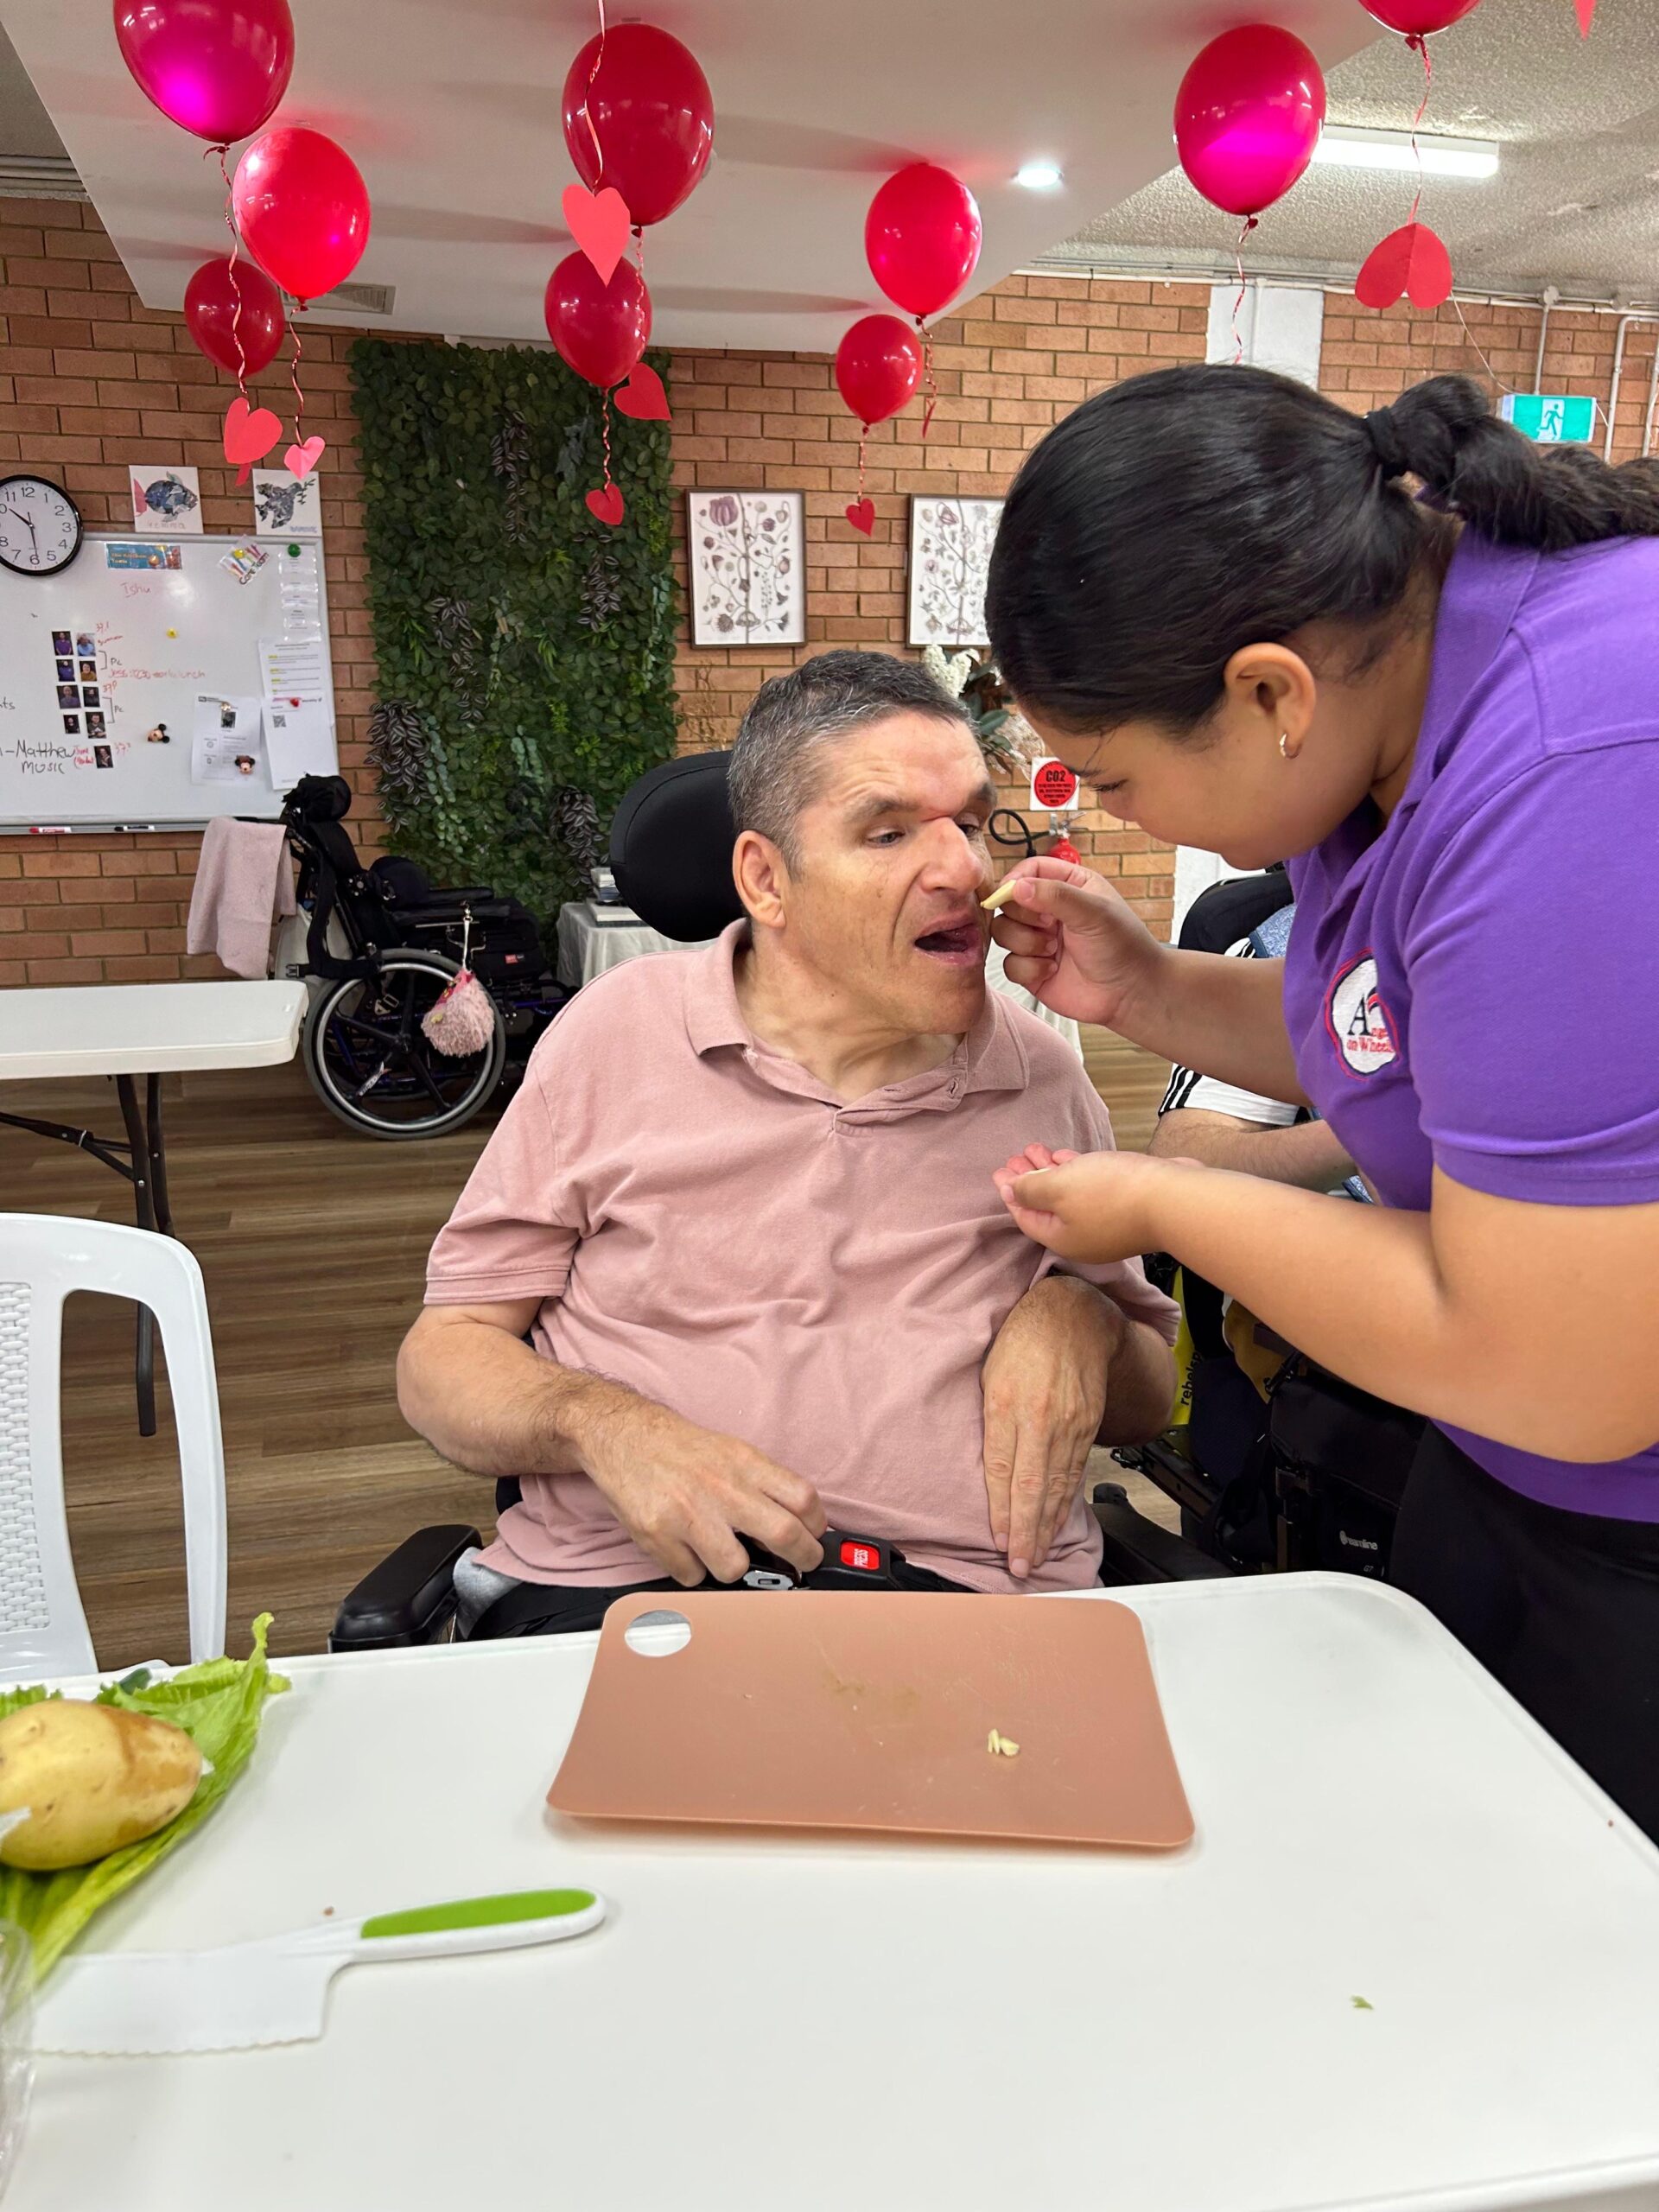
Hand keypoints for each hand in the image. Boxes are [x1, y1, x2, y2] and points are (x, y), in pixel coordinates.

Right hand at [575, 1393, 826, 1587]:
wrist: (622, 1435)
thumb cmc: (680, 1448)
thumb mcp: (730, 1451)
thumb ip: (763, 1483)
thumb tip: (801, 1524)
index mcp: (743, 1462)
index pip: (802, 1498)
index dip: (817, 1527)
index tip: (815, 1537)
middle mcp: (720, 1488)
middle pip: (783, 1535)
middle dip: (802, 1558)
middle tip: (799, 1564)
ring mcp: (687, 1514)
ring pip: (734, 1567)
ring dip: (733, 1567)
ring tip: (722, 1550)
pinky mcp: (656, 1535)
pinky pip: (691, 1576)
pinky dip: (693, 1569)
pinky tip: (686, 1548)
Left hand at [982, 1272, 1117, 1579]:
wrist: (1076, 1316)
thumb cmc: (1024, 1339)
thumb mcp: (991, 1372)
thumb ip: (990, 1419)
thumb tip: (986, 1467)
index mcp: (1008, 1403)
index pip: (1002, 1469)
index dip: (1001, 1510)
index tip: (998, 1540)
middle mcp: (1042, 1418)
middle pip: (1032, 1486)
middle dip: (1026, 1531)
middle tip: (1020, 1565)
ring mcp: (1070, 1424)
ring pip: (1057, 1485)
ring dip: (1046, 1525)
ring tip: (1036, 1555)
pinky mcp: (1088, 1426)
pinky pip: (1075, 1472)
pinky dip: (1065, 1502)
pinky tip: (1057, 1521)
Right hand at [988, 856, 1165, 1028]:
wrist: (1129, 993)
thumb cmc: (1123, 946)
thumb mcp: (1093, 911)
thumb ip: (1056, 895)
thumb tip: (1017, 887)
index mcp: (1069, 886)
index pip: (1030, 870)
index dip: (1016, 880)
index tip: (1011, 892)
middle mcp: (1050, 911)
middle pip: (1009, 902)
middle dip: (1024, 916)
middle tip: (1050, 926)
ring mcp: (1039, 940)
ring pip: (1004, 932)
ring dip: (1026, 942)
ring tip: (1054, 950)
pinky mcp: (1032, 969)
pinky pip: (1009, 964)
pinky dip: (1028, 968)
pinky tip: (1052, 970)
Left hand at [994, 1143, 1179, 1264]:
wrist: (1173, 1198)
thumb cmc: (1111, 1193)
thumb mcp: (1059, 1187)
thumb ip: (1032, 1189)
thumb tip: (1011, 1190)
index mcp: (1062, 1239)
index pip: (1026, 1217)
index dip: (1010, 1193)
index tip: (998, 1171)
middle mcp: (1084, 1237)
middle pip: (1047, 1207)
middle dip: (1030, 1179)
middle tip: (1015, 1157)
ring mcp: (1108, 1223)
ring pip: (1070, 1196)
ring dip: (1052, 1171)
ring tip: (1037, 1149)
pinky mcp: (1127, 1205)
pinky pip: (1092, 1189)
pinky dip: (1077, 1172)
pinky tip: (1068, 1156)